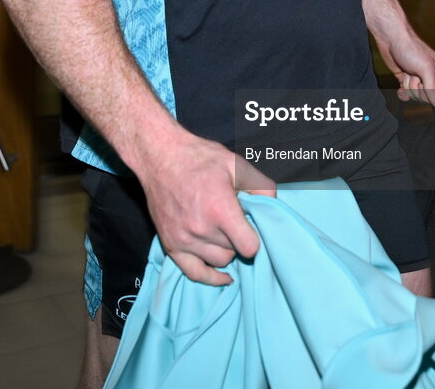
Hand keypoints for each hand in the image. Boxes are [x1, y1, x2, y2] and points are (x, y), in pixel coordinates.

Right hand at [138, 130, 275, 285]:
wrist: (160, 156)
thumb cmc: (199, 157)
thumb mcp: (236, 163)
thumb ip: (261, 185)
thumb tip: (274, 204)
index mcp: (219, 208)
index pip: (249, 246)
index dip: (256, 238)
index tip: (253, 227)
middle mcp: (201, 228)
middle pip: (234, 251)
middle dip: (240, 238)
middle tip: (237, 222)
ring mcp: (183, 239)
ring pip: (218, 261)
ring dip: (226, 250)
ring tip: (225, 231)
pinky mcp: (170, 245)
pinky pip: (193, 273)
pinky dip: (211, 277)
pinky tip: (223, 276)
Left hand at [377, 31, 434, 108]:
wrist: (390, 38)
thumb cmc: (410, 48)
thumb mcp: (425, 68)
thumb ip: (432, 88)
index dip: (430, 93)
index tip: (423, 82)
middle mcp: (429, 77)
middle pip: (425, 97)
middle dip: (416, 87)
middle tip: (413, 73)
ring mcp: (416, 79)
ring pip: (414, 95)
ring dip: (408, 85)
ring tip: (407, 71)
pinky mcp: (405, 80)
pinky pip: (406, 95)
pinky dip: (402, 93)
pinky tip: (400, 88)